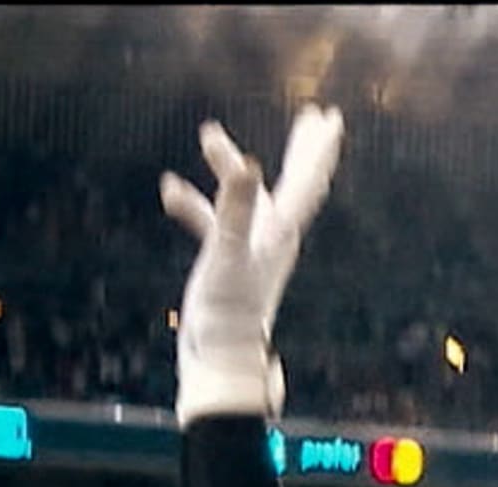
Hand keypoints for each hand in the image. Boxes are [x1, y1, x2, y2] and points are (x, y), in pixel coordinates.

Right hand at [158, 106, 344, 420]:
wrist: (218, 360)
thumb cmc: (227, 314)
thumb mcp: (227, 253)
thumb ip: (235, 208)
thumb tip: (246, 165)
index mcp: (281, 231)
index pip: (307, 180)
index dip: (319, 148)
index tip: (329, 116)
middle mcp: (273, 236)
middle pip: (296, 183)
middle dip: (304, 150)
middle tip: (316, 117)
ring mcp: (251, 249)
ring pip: (248, 197)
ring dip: (230, 168)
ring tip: (209, 135)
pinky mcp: (227, 263)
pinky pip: (212, 222)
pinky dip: (194, 204)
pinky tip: (169, 190)